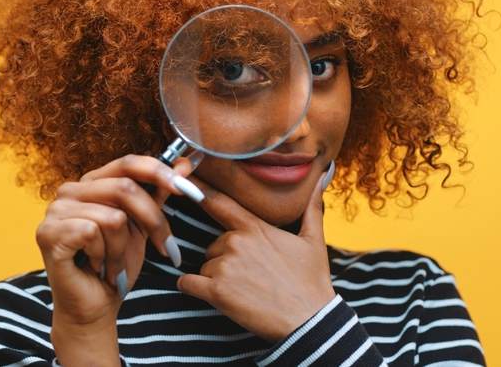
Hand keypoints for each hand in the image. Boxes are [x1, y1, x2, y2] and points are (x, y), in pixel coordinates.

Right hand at [35, 155, 200, 365]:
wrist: (95, 307)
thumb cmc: (116, 266)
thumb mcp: (143, 227)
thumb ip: (158, 194)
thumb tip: (184, 165)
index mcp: (92, 183)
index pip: (128, 163)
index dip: (160, 172)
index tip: (188, 190)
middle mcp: (70, 190)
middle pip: (125, 188)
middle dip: (153, 221)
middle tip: (165, 247)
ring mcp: (55, 210)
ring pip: (113, 217)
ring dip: (123, 249)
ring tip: (113, 265)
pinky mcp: (48, 233)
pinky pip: (93, 233)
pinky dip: (105, 257)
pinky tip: (97, 268)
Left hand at [176, 174, 335, 341]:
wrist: (310, 321)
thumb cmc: (311, 282)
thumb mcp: (314, 241)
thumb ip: (310, 208)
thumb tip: (319, 180)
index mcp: (255, 227)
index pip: (219, 202)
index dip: (198, 190)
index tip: (181, 179)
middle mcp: (236, 242)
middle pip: (214, 246)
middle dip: (226, 260)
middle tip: (253, 276)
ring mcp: (225, 266)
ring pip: (205, 266)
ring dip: (217, 278)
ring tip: (246, 290)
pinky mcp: (216, 291)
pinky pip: (188, 283)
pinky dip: (192, 288)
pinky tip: (213, 295)